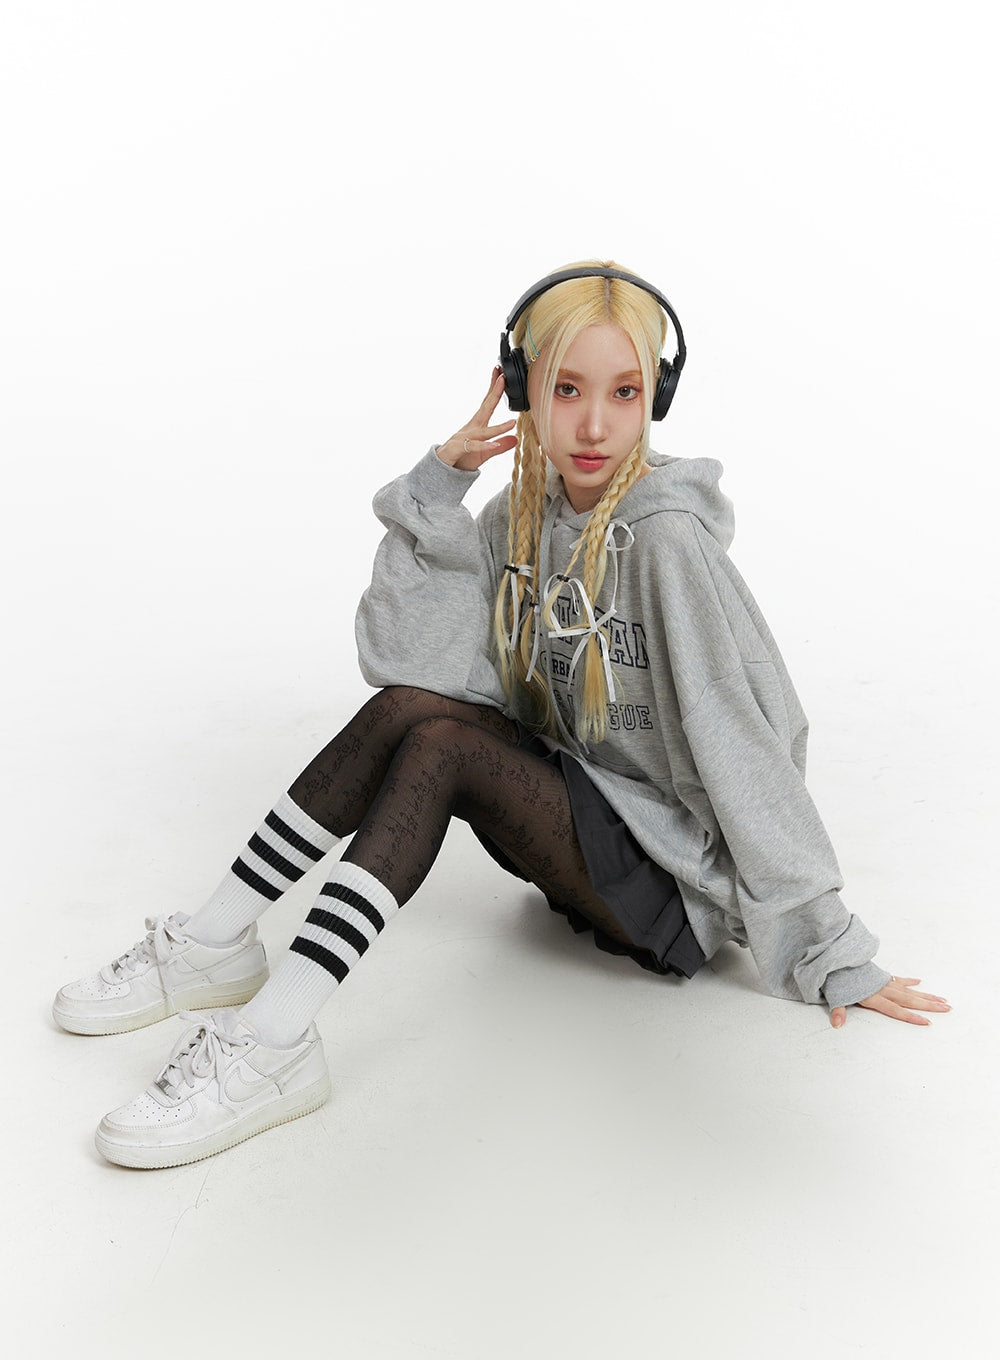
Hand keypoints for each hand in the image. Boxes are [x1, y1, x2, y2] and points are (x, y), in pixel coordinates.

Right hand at [437, 368, 517, 471]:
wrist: (440, 468)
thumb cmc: (461, 458)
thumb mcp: (484, 454)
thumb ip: (499, 447)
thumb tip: (515, 438)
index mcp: (477, 426)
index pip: (487, 405)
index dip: (494, 390)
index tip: (502, 376)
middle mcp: (471, 429)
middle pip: (484, 409)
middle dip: (494, 393)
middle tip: (503, 378)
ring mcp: (463, 438)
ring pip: (482, 432)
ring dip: (498, 428)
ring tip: (512, 423)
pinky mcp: (458, 449)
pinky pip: (472, 447)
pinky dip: (483, 446)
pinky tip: (494, 445)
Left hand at [830, 976, 950, 1027]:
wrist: (836, 956)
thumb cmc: (837, 978)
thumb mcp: (835, 996)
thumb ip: (839, 1011)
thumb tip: (836, 1024)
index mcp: (874, 997)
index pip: (896, 1010)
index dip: (911, 1017)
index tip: (927, 1022)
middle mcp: (883, 990)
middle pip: (910, 999)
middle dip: (929, 1005)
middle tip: (947, 1008)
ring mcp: (884, 982)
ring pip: (909, 990)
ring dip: (926, 995)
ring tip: (942, 1000)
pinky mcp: (881, 976)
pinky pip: (898, 979)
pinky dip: (909, 981)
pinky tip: (919, 981)